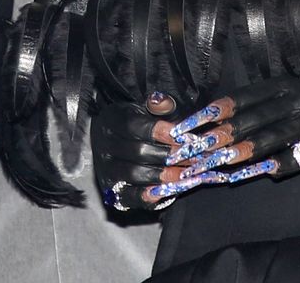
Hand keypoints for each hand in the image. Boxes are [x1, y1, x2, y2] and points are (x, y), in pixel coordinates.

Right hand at [91, 92, 229, 211]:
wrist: (121, 141)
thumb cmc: (141, 121)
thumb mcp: (148, 107)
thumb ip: (159, 106)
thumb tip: (164, 102)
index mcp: (113, 120)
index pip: (134, 126)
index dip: (160, 131)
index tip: (184, 136)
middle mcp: (105, 146)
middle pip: (137, 152)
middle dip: (169, 155)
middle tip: (195, 156)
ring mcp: (106, 170)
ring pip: (135, 175)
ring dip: (166, 175)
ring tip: (188, 172)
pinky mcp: (111, 192)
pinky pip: (130, 197)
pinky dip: (151, 195)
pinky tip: (171, 189)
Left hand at [164, 76, 299, 179]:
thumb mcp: (287, 99)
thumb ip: (256, 109)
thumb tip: (213, 124)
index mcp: (282, 85)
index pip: (241, 97)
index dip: (213, 111)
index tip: (189, 125)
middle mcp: (295, 98)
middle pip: (252, 118)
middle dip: (221, 135)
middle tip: (196, 149)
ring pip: (270, 138)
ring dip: (242, 152)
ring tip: (219, 164)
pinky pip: (293, 157)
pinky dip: (274, 166)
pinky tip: (257, 174)